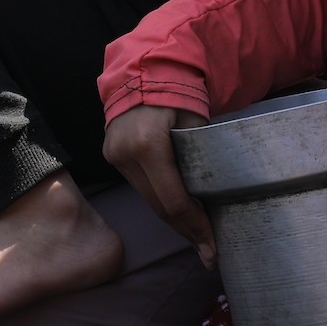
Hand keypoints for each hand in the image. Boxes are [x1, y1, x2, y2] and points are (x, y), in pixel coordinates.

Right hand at [103, 105, 214, 265]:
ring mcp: (114, 156)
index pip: (174, 200)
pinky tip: (177, 212)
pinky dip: (160, 199)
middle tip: (208, 254)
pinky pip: (140, 186)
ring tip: (197, 237)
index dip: (195, 227)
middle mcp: (125, 154)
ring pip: (148, 199)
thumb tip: (214, 199)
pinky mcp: (111, 156)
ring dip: (173, 218)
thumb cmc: (178, 93)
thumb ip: (202, 160)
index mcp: (148, 145)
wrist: (144, 71)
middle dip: (186, 231)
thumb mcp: (197, 123)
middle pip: (159, 206)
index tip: (212, 248)